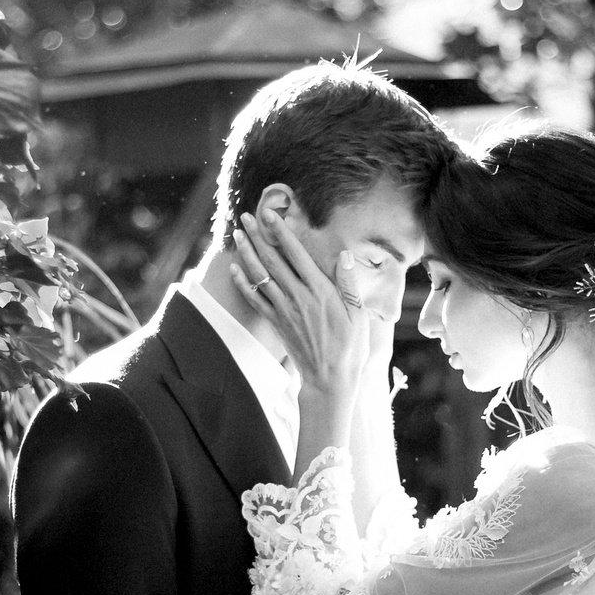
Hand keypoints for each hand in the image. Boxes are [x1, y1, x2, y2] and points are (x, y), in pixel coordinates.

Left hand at [228, 210, 368, 410]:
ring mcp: (284, 311)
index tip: (271, 214)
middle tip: (246, 216)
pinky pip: (255, 300)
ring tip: (238, 235)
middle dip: (258, 236)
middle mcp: (298, 298)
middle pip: (273, 260)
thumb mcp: (359, 314)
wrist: (330, 380)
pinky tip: (235, 269)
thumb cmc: (351, 347)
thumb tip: (345, 254)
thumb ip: (349, 283)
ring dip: (247, 253)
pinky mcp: (276, 324)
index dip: (282, 233)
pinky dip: (243, 283)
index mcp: (320, 291)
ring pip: (261, 276)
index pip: (296, 255)